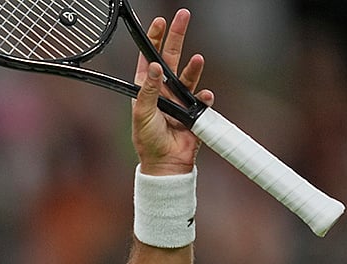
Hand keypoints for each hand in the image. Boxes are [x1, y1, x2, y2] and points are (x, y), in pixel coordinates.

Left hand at [132, 9, 213, 175]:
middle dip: (176, 37)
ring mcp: (179, 100)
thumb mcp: (142, 113)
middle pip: (170, 57)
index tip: (159, 22)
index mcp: (146, 89)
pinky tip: (204, 97)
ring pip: (189, 76)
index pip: (149, 58)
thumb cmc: (148, 141)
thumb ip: (148, 89)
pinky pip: (202, 100)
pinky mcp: (194, 112)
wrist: (165, 164)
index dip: (153, 40)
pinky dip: (204, 98)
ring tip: (196, 59)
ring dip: (193, 67)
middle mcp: (163, 91)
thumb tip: (154, 66)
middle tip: (182, 17)